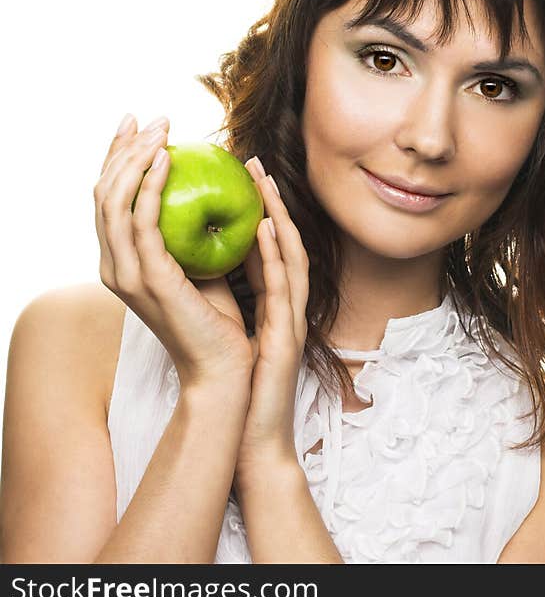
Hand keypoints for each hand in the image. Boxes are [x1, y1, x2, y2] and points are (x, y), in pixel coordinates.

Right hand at [94, 114, 253, 386]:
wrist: (223, 366)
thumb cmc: (218, 319)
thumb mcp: (200, 266)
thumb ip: (191, 233)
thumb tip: (206, 190)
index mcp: (121, 263)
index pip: (110, 201)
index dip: (118, 159)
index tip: (139, 126)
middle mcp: (113, 266)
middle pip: (104, 194)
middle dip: (124, 149)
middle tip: (153, 118)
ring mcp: (126, 274)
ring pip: (115, 202)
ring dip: (136, 159)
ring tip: (162, 131)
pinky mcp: (149, 279)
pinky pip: (143, 222)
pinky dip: (151, 186)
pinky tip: (167, 160)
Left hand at [233, 157, 309, 487]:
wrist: (252, 435)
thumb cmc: (241, 386)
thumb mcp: (234, 330)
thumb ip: (228, 295)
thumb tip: (199, 260)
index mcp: (273, 303)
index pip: (267, 247)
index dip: (259, 208)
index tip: (241, 173)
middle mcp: (287, 306)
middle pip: (284, 242)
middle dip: (272, 199)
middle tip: (252, 160)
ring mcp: (291, 320)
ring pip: (290, 257)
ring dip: (279, 215)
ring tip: (262, 180)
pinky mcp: (286, 338)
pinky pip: (283, 290)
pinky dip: (276, 255)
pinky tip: (265, 227)